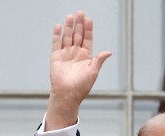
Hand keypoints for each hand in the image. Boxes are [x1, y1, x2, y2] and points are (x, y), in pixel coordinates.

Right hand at [45, 11, 111, 129]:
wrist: (67, 94)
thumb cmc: (81, 86)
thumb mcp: (93, 72)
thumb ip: (99, 60)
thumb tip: (108, 52)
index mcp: (86, 56)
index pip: (87, 39)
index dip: (88, 29)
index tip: (89, 19)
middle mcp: (76, 53)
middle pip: (78, 35)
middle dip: (79, 24)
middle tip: (80, 13)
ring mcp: (66, 54)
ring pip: (67, 37)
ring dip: (69, 27)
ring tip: (71, 17)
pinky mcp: (56, 57)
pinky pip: (56, 43)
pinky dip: (56, 34)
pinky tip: (58, 26)